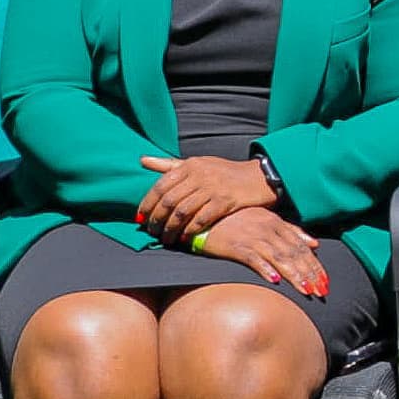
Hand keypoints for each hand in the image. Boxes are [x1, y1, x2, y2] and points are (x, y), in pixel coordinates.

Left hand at [138, 151, 278, 242]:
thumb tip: (143, 160)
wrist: (257, 177)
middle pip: (169, 200)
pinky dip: (190, 230)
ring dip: (171, 228)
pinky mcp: (225, 201)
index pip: (161, 185)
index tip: (141, 217)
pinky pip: (202, 218)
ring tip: (166, 238)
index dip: (148, 203)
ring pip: (183, 211)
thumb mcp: (197, 163)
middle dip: (157, 219)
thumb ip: (169, 164)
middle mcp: (199, 175)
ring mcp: (212, 188)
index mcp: (189, 165)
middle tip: (152, 232)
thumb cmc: (224, 172)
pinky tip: (185, 237)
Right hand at [196, 203, 327, 297]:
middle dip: (310, 273)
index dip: (315, 265)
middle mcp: (268, 230)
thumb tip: (315, 243)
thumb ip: (292, 231)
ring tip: (306, 290)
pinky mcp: (236, 246)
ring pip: (279, 257)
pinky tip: (274, 280)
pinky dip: (265, 268)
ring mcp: (252, 237)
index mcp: (277, 223)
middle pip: (294, 254)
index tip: (325, 281)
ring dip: (294, 275)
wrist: (207, 215)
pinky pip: (253, 258)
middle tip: (321, 291)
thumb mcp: (267, 220)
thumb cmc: (237, 219)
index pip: (301, 247)